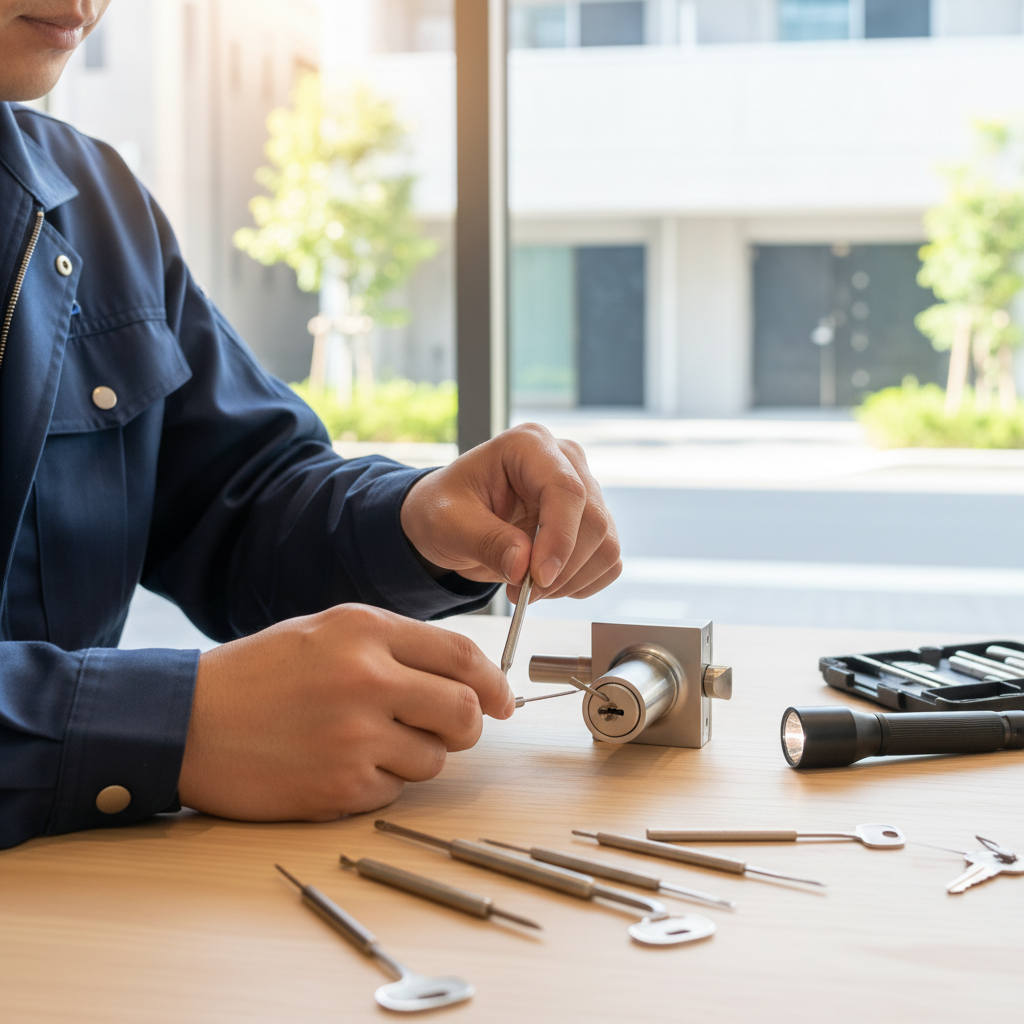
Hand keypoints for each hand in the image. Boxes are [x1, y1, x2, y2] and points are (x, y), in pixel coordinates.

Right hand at [177, 604, 513, 820]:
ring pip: (434, 758)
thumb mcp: (328, 631)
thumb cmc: (260, 674)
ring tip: (371, 741)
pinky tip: (341, 763)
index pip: (462, 655)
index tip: (502, 699)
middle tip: (450, 727)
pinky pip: (394, 790)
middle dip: (467, 724)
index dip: (493, 681)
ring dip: (418, 754)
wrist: (188, 722)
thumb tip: (468, 677)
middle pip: (463, 712)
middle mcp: (367, 679)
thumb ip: (397, 646)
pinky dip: (380, 781)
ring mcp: (354, 737)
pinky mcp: (340, 787)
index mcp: (365, 630)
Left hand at [400, 423, 620, 601]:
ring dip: (571, 581)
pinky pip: (608, 561)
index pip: (566, 489)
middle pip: (593, 521)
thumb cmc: (445, 508)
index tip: (539, 578)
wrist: (452, 519)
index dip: (560, 538)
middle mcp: (565, 461)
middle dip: (561, 569)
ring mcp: (585, 490)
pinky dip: (581, 583)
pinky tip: (547, 584)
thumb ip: (486, 542)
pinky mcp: (592, 521)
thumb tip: (524, 567)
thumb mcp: (448, 524)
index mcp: (528, 446)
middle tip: (523, 592)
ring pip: (606, 545)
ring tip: (527, 588)